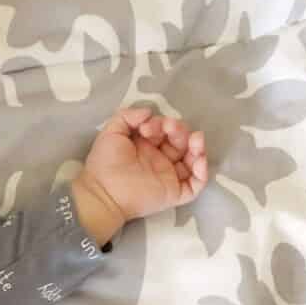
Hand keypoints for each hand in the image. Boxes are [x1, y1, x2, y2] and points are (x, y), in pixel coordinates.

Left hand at [80, 106, 208, 228]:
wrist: (103, 192)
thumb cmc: (105, 163)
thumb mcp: (112, 131)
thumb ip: (128, 116)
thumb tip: (149, 112)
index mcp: (146, 146)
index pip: (164, 130)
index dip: (162, 124)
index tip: (148, 127)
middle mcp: (159, 160)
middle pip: (181, 142)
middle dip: (179, 131)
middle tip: (169, 128)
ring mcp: (168, 176)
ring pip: (192, 160)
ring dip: (198, 146)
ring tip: (196, 138)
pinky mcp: (174, 193)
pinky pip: (196, 184)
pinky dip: (203, 172)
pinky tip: (199, 159)